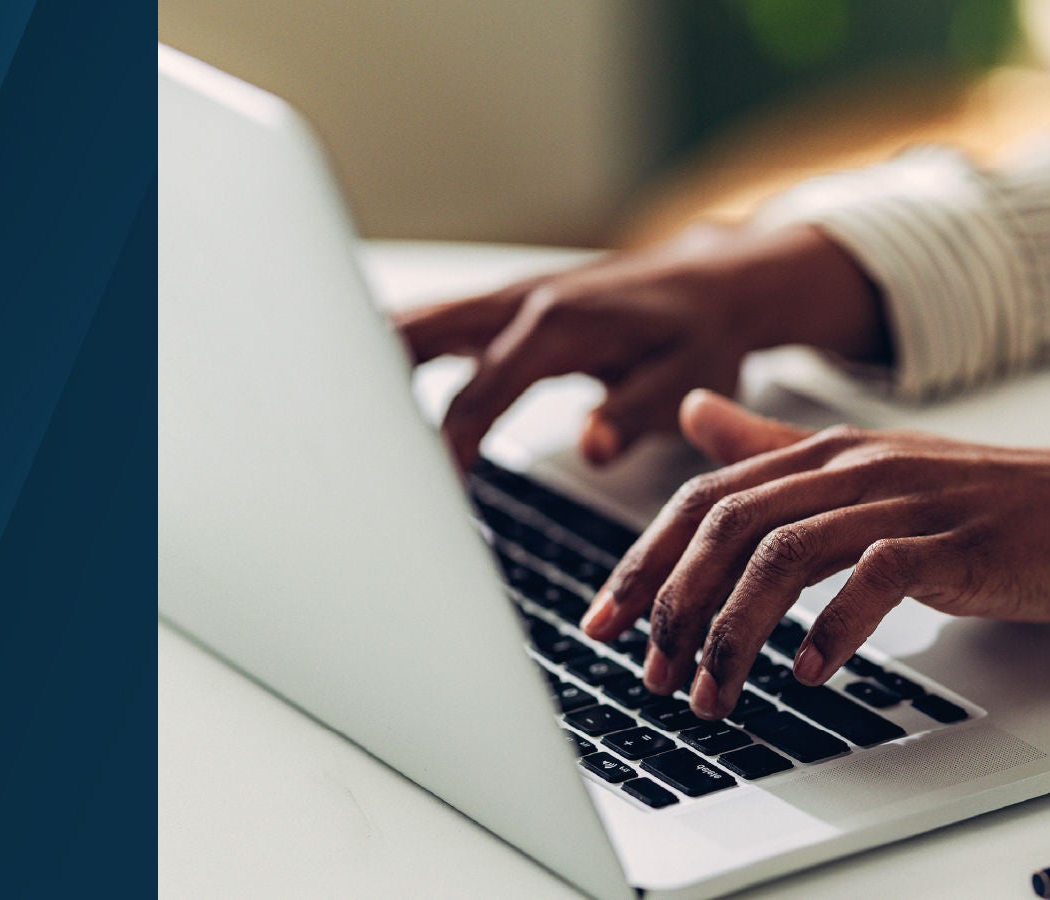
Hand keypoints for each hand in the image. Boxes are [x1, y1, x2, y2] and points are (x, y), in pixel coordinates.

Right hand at [393, 223, 887, 468]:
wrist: (714, 283)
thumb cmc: (702, 335)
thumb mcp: (688, 380)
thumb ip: (636, 414)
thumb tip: (593, 448)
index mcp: (556, 327)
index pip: (473, 397)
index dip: (441, 451)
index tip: (421, 500)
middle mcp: (517, 303)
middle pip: (413, 338)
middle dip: (369, 389)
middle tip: (344, 453)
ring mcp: (503, 300)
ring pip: (411, 325)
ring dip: (370, 366)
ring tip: (334, 429)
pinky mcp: (500, 308)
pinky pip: (431, 328)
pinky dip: (393, 358)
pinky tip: (370, 400)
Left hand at [581, 391, 1049, 720]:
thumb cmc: (984, 498)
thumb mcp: (867, 465)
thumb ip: (774, 448)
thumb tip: (693, 414)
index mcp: (822, 451)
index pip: (704, 500)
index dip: (644, 561)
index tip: (606, 620)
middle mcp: (853, 466)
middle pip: (729, 526)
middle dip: (674, 603)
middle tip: (653, 671)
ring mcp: (905, 499)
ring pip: (786, 554)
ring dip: (736, 632)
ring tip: (714, 693)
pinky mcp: (957, 540)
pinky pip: (876, 579)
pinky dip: (833, 629)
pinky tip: (810, 673)